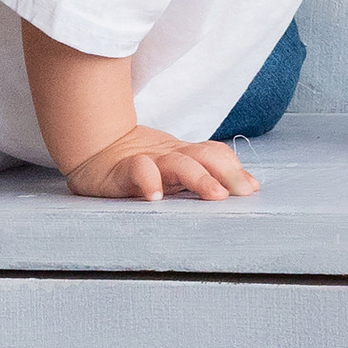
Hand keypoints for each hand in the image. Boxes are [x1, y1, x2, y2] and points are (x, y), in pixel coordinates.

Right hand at [66, 128, 258, 201]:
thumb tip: (251, 186)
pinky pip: (139, 171)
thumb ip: (207, 174)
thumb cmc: (140, 163)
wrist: (94, 150)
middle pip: (204, 157)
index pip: (215, 155)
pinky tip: (155, 196)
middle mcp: (171, 155)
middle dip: (227, 172)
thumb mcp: (175, 168)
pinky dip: (148, 181)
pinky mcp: (123, 170)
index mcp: (185, 155)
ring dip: (200, 178)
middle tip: (244, 192)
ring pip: (179, 164)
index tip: (252, 188)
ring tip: (215, 194)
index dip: (235, 169)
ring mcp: (149, 160)